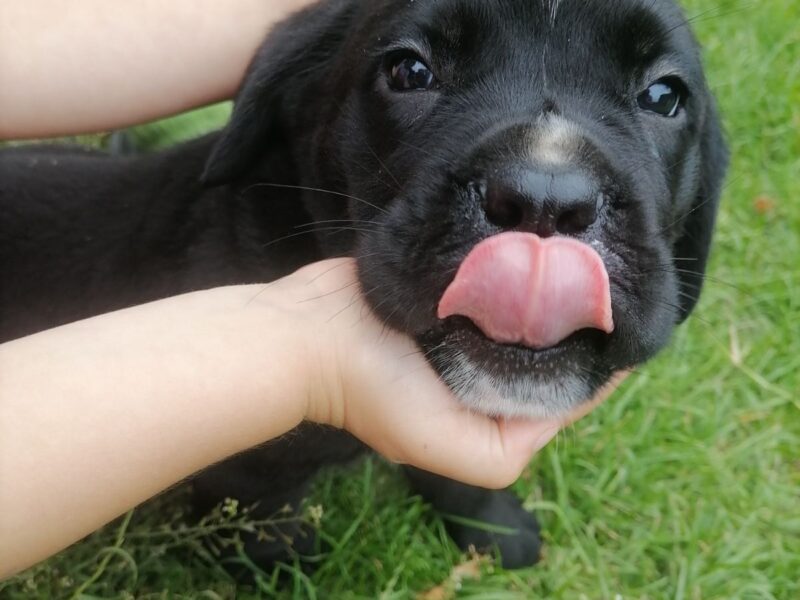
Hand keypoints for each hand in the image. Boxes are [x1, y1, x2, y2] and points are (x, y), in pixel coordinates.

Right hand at [270, 259, 624, 488]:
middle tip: (609, 284)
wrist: (310, 334)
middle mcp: (480, 368)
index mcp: (487, 409)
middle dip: (575, 324)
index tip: (627, 331)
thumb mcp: (448, 447)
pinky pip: (493, 277)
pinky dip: (516, 267)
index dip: (597, 367)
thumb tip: (567, 401)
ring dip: (549, 290)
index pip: (559, 393)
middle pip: (545, 348)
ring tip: (587, 260)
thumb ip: (508, 450)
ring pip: (523, 308)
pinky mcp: (446, 288)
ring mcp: (463, 325)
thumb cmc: (375, 390)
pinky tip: (542, 246)